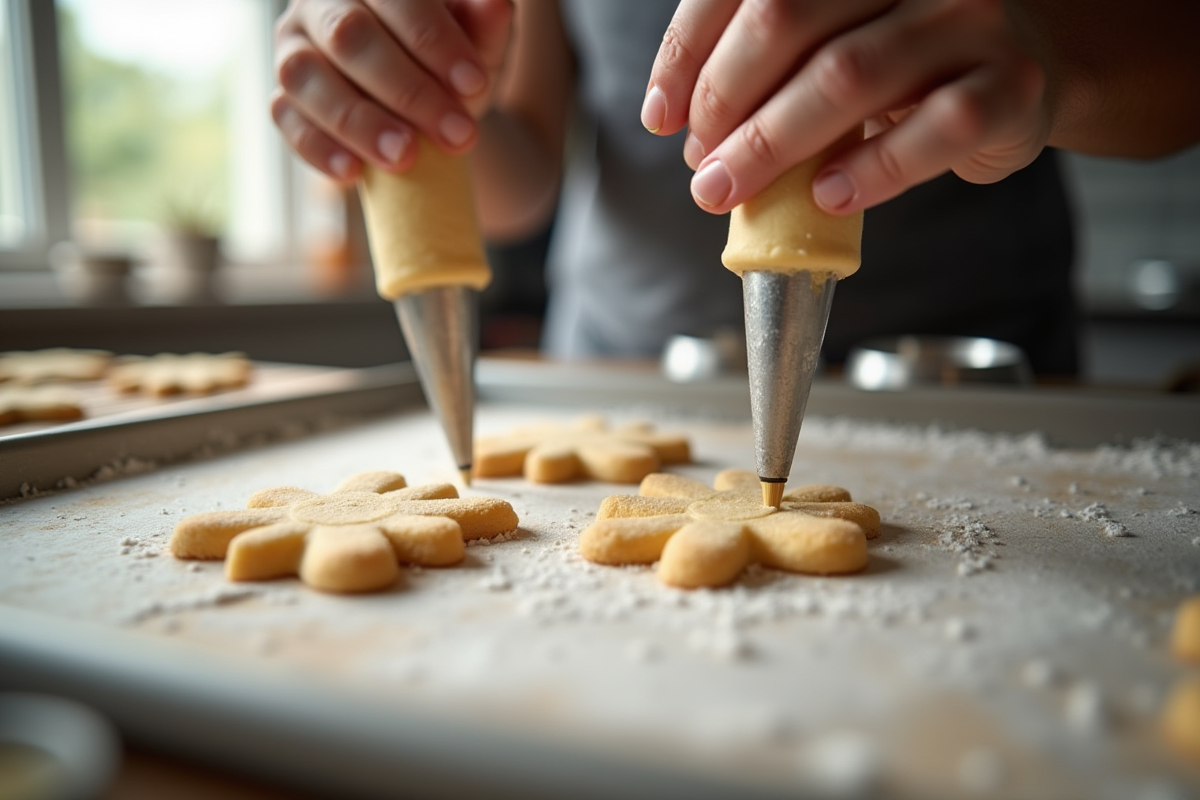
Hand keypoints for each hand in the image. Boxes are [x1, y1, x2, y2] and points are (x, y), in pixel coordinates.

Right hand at [272, 0, 512, 183]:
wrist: (425, 104)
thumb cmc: (449, 62)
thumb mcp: (477, 44)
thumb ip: (484, 26)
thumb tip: (497, 5)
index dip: (434, 41)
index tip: (475, 85)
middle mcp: (320, 4)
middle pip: (349, 36)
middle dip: (407, 91)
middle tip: (457, 135)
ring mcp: (293, 50)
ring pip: (306, 78)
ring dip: (358, 122)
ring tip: (405, 158)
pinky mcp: (282, 99)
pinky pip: (286, 121)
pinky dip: (318, 148)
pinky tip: (355, 173)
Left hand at [643, 0, 1049, 214]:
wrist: (1019, 77)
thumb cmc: (905, 67)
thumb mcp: (831, 44)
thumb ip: (769, 65)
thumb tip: (687, 128)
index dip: (689, 50)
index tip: (659, 115)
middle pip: (786, 19)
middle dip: (724, 101)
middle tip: (700, 166)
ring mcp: (968, 18)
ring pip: (848, 75)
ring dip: (772, 144)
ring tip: (730, 188)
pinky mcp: (1009, 85)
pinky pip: (933, 129)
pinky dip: (871, 171)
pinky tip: (828, 198)